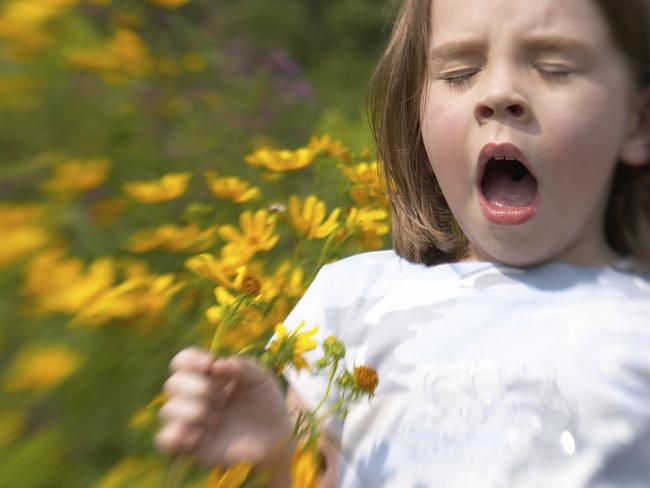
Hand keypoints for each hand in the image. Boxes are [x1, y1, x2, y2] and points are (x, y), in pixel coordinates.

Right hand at [155, 347, 293, 468]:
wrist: (276, 437)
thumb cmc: (266, 402)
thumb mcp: (261, 378)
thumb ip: (243, 366)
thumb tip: (216, 365)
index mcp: (207, 376)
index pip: (182, 361)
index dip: (189, 359)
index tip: (209, 364)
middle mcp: (194, 397)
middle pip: (171, 384)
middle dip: (197, 387)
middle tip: (222, 397)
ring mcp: (190, 421)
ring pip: (167, 410)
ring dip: (192, 411)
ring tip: (217, 419)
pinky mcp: (190, 446)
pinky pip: (164, 439)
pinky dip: (176, 435)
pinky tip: (199, 436)